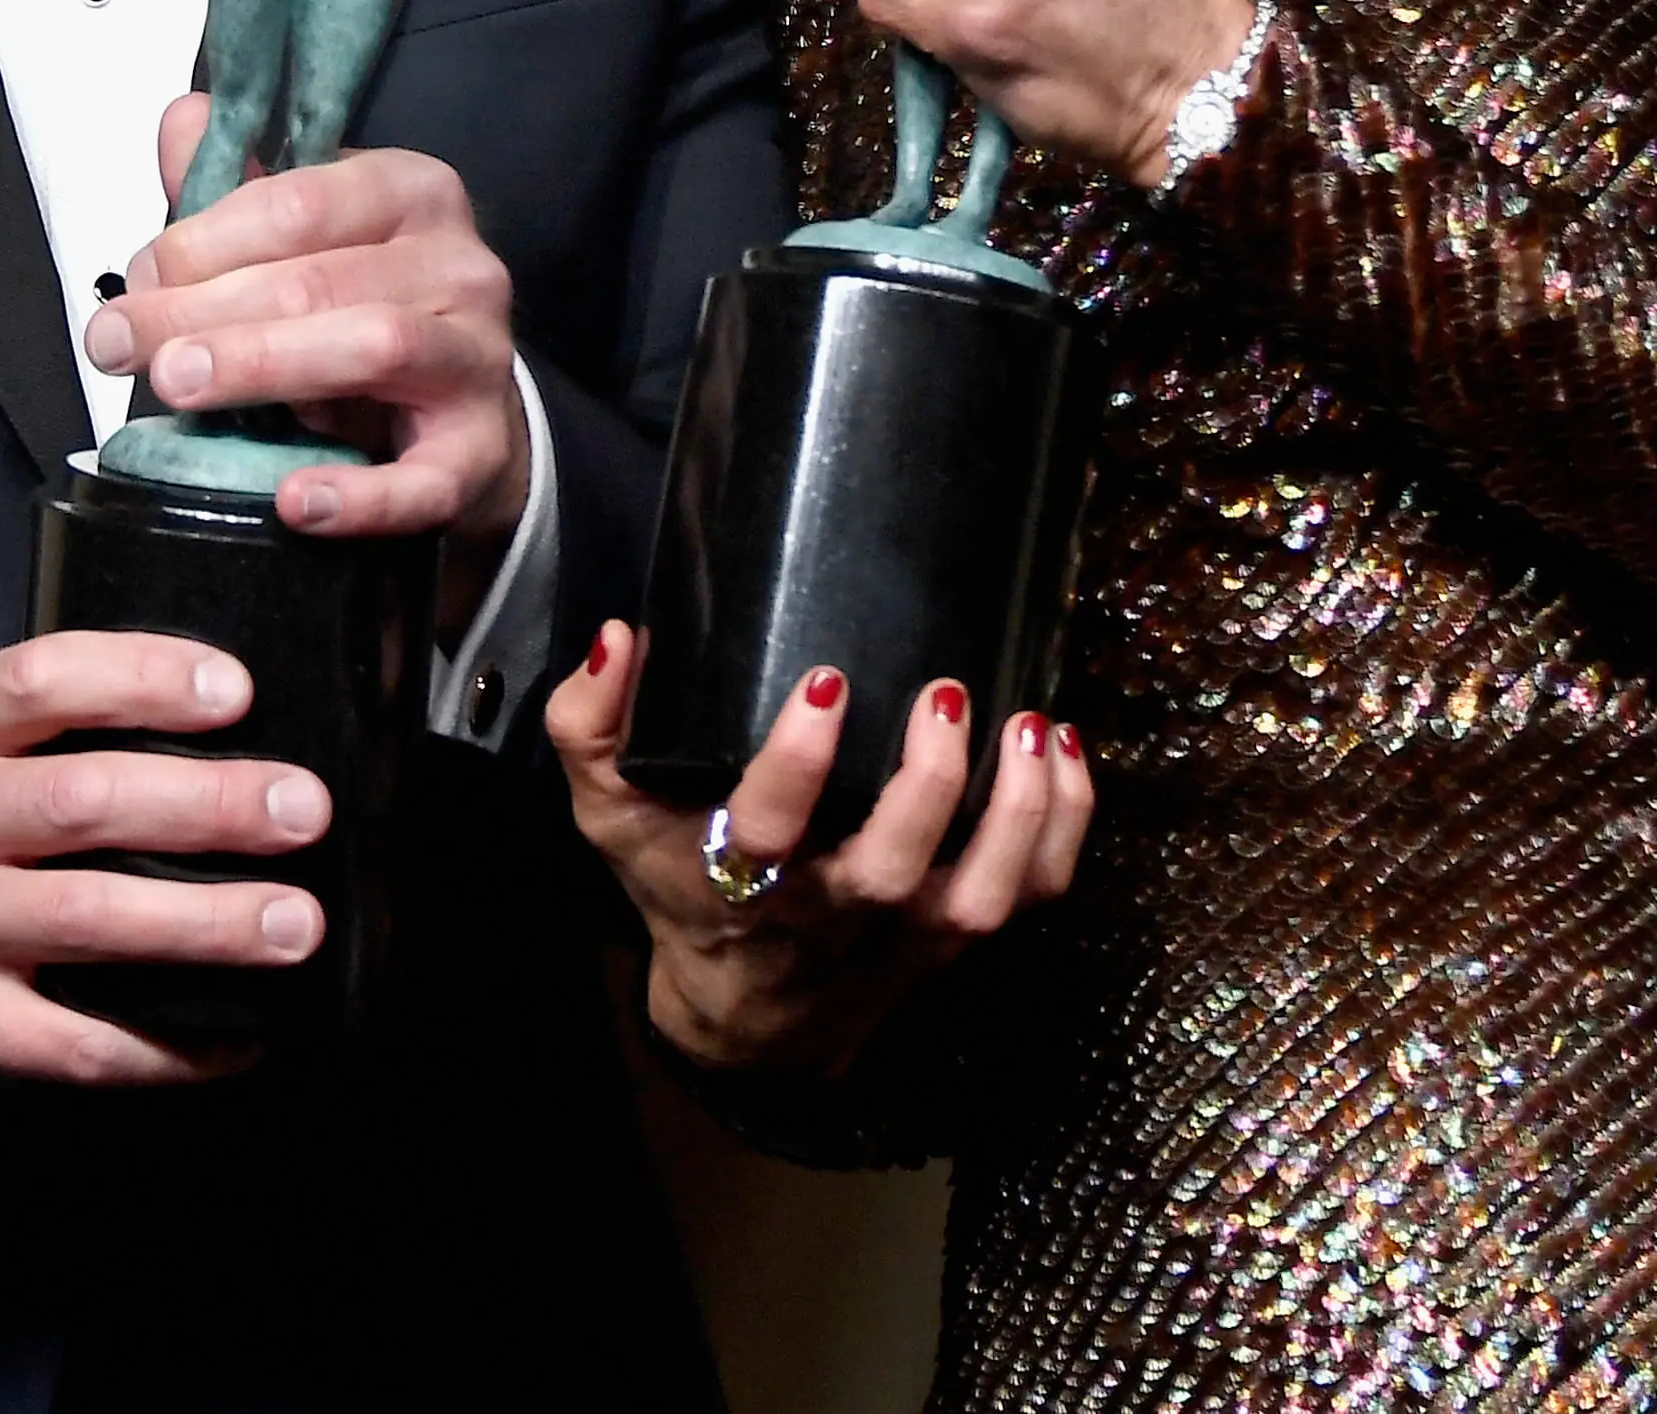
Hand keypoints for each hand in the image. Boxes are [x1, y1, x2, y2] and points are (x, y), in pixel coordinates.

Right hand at [0, 632, 330, 1089]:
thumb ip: (56, 731)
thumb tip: (227, 726)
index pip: (42, 679)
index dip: (144, 677)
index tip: (238, 690)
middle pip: (83, 800)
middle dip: (209, 804)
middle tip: (304, 810)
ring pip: (88, 917)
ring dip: (205, 923)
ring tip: (295, 923)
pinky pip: (70, 1041)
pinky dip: (162, 1046)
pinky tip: (235, 1038)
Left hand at [95, 103, 530, 566]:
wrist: (455, 411)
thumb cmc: (361, 309)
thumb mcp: (301, 243)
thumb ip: (236, 190)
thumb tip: (183, 120)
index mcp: (410, 191)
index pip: (299, 202)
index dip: (204, 240)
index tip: (135, 280)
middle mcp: (460, 263)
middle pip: (321, 278)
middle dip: (205, 309)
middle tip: (120, 343)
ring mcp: (479, 356)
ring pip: (376, 346)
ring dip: (265, 365)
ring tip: (181, 388)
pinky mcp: (482, 449)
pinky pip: (428, 478)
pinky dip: (361, 497)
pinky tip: (293, 501)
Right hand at [546, 625, 1090, 1073]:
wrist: (746, 1020)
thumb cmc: (682, 888)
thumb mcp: (613, 815)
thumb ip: (591, 727)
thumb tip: (621, 638)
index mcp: (743, 885)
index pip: (766, 833)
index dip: (797, 765)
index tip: (823, 684)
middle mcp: (832, 914)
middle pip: (890, 869)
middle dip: (928, 785)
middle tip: (945, 695)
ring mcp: (907, 933)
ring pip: (981, 894)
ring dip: (1018, 812)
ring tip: (1029, 722)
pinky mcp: (958, 935)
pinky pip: (1033, 894)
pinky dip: (1064, 827)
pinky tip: (1062, 746)